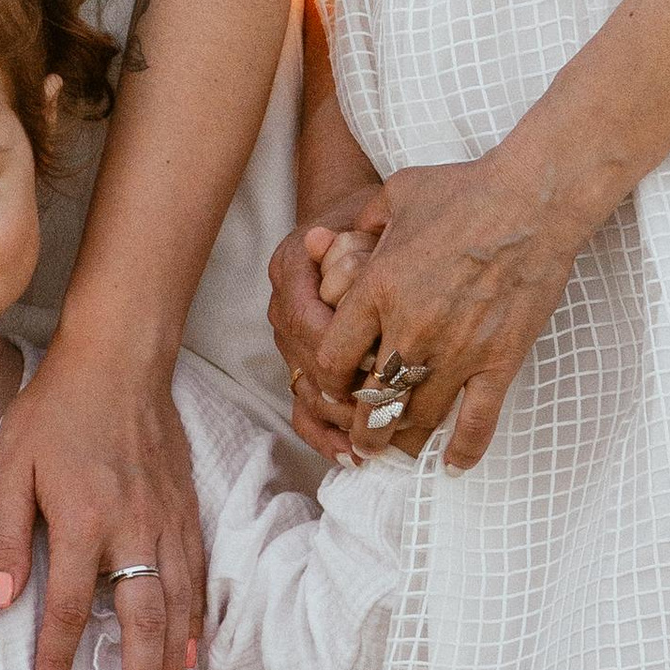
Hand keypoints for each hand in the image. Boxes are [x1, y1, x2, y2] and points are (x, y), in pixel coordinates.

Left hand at [0, 346, 204, 669]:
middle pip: (141, 619)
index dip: (55, 660)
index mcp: (82, 520)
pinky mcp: (186, 508)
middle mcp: (132, 528)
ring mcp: (166, 519)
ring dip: (174, 658)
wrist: (119, 359)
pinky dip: (196, 616)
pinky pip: (195, 574)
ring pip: (177, 602)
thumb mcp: (10, 464)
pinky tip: (193, 646)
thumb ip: (3, 532)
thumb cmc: (56, 408)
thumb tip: (0, 595)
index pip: (67, 608)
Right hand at [269, 192, 386, 461]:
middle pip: (306, 365)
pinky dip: (326, 434)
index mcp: (292, 266)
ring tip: (374, 445)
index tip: (377, 365)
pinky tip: (352, 455)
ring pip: (304, 392)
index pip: (306, 318)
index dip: (338, 347)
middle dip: (347, 394)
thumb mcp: (371, 213)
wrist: (349, 221)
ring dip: (340, 421)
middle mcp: (283, 308)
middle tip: (386, 415)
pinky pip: (303, 408)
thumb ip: (352, 234)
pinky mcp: (301, 365)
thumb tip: (322, 239)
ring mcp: (289, 341)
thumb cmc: (371, 217)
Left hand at [312, 155, 582, 469]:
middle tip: (360, 443)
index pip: (334, 359)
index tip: (335, 388)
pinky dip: (463, 449)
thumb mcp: (396, 193)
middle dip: (360, 429)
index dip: (329, 382)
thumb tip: (348, 236)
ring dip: (400, 443)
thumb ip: (365, 222)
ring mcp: (456, 350)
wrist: (533, 199)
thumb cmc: (465, 189)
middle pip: (370, 402)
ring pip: (416, 419)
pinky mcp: (499, 361)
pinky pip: (477, 421)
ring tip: (395, 453)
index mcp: (377, 291)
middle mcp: (410, 329)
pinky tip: (453, 465)